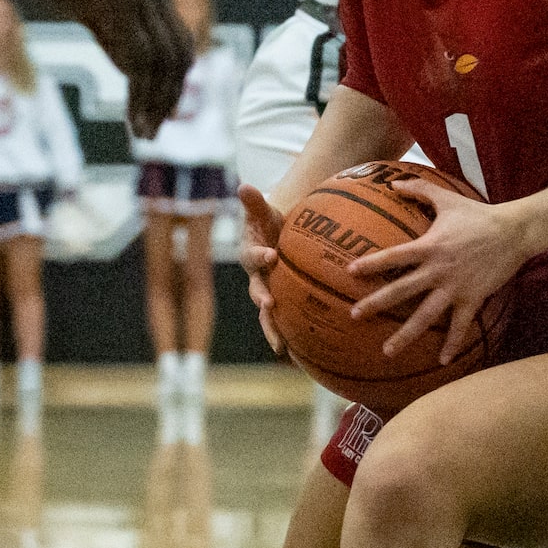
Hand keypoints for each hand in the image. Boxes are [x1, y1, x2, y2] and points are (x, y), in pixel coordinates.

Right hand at [21, 0, 192, 138]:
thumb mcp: (94, 10)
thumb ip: (117, 38)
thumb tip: (134, 75)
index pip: (180, 46)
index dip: (176, 83)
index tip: (165, 112)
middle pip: (178, 58)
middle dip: (170, 99)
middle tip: (155, 133)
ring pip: (160, 63)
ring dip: (155, 104)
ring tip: (143, 133)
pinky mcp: (119, 3)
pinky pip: (138, 58)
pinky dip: (139, 92)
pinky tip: (131, 115)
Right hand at [238, 185, 289, 358]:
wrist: (276, 241)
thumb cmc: (271, 225)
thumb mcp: (264, 212)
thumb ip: (254, 202)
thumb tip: (243, 185)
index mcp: (252, 256)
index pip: (253, 256)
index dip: (259, 256)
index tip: (271, 254)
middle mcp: (257, 279)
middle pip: (257, 293)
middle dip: (262, 301)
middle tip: (270, 305)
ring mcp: (268, 295)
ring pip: (268, 318)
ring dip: (274, 332)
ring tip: (283, 348)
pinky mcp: (280, 307)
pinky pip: (286, 327)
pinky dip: (293, 343)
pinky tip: (305, 361)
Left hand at [347, 178, 526, 364]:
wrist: (514, 231)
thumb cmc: (478, 214)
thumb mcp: (446, 198)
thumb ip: (418, 189)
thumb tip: (392, 182)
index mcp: (428, 246)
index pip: (394, 256)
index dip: (372, 264)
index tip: (350, 272)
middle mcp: (437, 270)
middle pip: (401, 290)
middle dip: (376, 303)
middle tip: (354, 315)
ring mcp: (455, 287)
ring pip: (426, 316)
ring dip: (406, 335)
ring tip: (387, 351)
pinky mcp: (473, 299)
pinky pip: (461, 326)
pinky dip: (453, 344)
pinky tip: (442, 361)